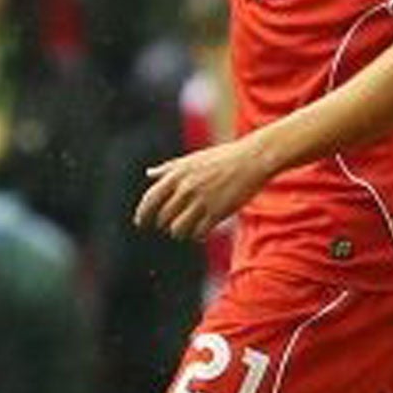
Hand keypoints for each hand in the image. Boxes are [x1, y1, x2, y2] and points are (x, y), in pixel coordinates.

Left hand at [135, 135, 269, 239]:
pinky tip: (202, 231)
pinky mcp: (217, 213)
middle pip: (162, 218)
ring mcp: (201, 201)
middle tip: (171, 225)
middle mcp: (186, 189)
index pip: (150, 200)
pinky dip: (197, 234)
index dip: (142, 214)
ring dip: (180, 231)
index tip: (140, 223)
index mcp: (177, 175)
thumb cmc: (222, 158)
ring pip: (178, 229)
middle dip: (164, 224)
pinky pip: (198, 233)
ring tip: (187, 229)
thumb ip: (169, 168)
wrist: (252, 159)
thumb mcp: (192, 159)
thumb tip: (149, 173)